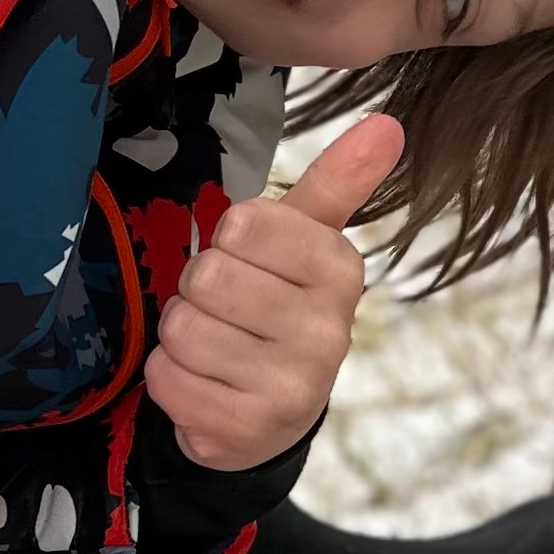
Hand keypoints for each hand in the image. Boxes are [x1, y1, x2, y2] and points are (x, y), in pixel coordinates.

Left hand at [144, 111, 405, 475]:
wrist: (271, 415)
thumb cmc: (278, 307)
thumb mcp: (306, 242)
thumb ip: (337, 183)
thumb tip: (387, 123)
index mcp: (341, 271)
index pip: (241, 224)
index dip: (228, 243)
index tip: (251, 266)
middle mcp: (328, 332)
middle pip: (206, 276)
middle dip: (199, 292)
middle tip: (229, 313)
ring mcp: (291, 387)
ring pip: (182, 328)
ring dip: (181, 337)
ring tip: (217, 349)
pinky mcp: (246, 430)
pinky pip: (166, 379)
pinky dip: (170, 380)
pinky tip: (204, 386)